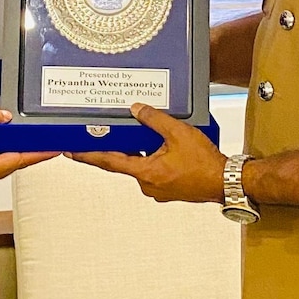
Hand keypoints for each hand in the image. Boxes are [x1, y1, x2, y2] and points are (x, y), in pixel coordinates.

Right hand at [0, 108, 54, 192]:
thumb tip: (5, 117)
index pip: (18, 160)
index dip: (37, 154)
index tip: (52, 150)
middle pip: (12, 164)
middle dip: (25, 151)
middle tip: (42, 141)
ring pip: (2, 164)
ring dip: (11, 152)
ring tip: (23, 139)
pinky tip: (2, 142)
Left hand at [72, 103, 224, 204]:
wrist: (226, 182)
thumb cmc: (205, 163)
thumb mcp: (178, 133)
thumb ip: (154, 119)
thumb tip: (136, 109)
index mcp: (146, 172)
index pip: (109, 162)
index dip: (88, 156)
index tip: (72, 152)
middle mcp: (148, 184)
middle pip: (125, 162)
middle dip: (118, 147)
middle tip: (107, 133)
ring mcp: (158, 189)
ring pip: (140, 165)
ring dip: (139, 152)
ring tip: (143, 134)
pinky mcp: (168, 189)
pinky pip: (153, 170)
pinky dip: (152, 158)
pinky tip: (160, 146)